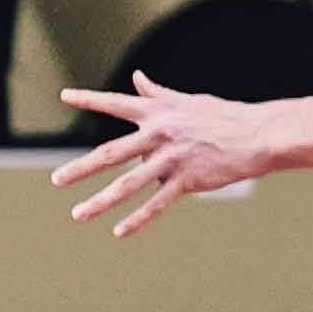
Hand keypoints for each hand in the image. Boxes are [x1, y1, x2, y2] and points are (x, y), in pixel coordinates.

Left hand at [53, 76, 284, 236]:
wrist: (256, 135)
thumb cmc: (221, 117)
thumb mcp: (186, 102)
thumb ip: (157, 94)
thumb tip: (138, 79)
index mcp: (157, 112)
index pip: (116, 102)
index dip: (89, 98)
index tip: (64, 95)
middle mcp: (159, 134)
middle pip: (112, 152)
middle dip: (81, 168)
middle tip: (56, 181)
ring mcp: (172, 158)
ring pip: (129, 183)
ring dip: (101, 201)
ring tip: (78, 214)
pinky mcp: (187, 179)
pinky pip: (156, 203)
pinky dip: (137, 219)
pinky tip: (119, 232)